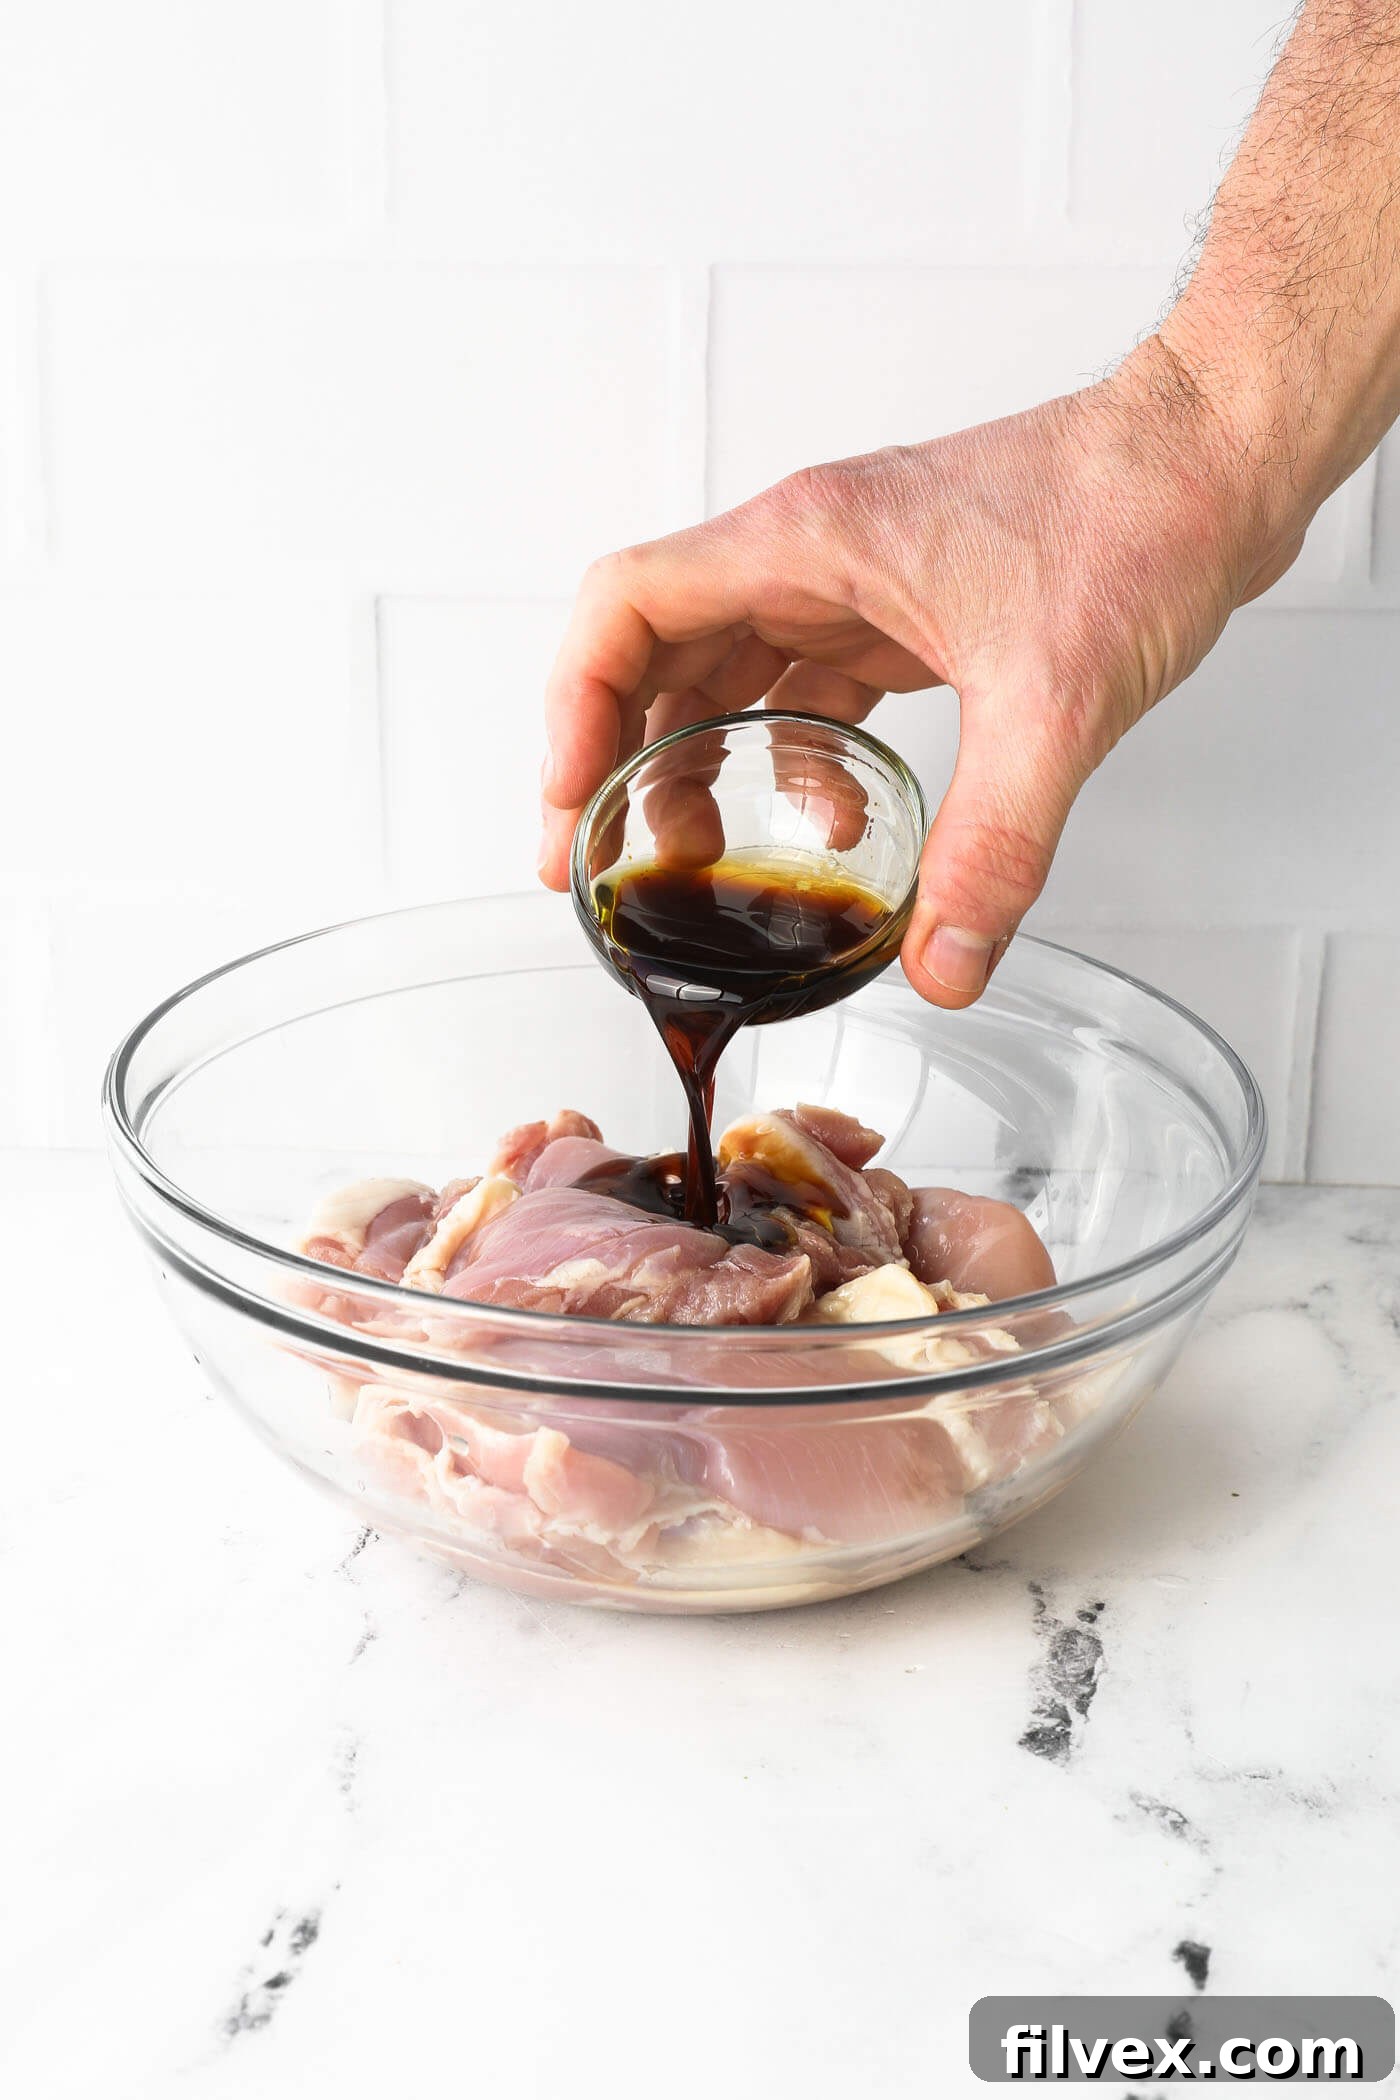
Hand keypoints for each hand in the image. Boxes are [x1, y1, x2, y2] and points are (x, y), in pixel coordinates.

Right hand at [539, 336, 1305, 1006]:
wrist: (1221, 457)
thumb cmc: (1138, 511)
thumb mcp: (1057, 699)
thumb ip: (995, 844)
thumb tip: (941, 965)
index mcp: (807, 542)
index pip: (627, 606)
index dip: (573, 706)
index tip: (566, 803)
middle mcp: (812, 554)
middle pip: (659, 652)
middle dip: (618, 758)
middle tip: (600, 863)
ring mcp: (856, 579)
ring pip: (728, 672)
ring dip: (700, 764)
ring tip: (693, 861)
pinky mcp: (903, 610)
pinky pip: (808, 686)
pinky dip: (797, 757)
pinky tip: (835, 825)